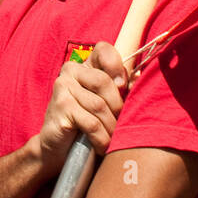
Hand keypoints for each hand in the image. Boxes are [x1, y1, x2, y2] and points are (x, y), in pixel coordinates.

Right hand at [34, 41, 126, 174]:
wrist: (58, 148)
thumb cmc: (87, 124)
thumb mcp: (105, 104)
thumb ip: (120, 90)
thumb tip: (139, 78)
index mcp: (84, 65)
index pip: (103, 50)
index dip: (117, 65)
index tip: (123, 87)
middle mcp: (70, 70)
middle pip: (104, 82)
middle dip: (117, 108)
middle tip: (119, 125)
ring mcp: (62, 87)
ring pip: (99, 106)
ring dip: (111, 128)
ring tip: (113, 140)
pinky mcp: (60, 107)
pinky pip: (91, 123)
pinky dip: (102, 139)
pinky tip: (101, 147)